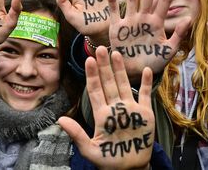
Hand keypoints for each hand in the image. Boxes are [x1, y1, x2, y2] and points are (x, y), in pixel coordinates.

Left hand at [59, 47, 154, 168]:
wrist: (130, 168)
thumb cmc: (108, 160)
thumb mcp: (90, 150)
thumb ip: (77, 134)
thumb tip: (60, 120)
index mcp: (101, 114)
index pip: (95, 90)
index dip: (92, 75)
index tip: (88, 60)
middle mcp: (115, 107)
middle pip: (108, 83)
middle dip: (104, 66)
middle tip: (100, 48)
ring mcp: (130, 109)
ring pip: (124, 84)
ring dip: (120, 70)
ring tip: (116, 53)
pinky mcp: (145, 114)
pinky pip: (145, 95)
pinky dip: (146, 83)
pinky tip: (147, 69)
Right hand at [108, 0, 189, 80]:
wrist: (135, 72)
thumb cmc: (153, 63)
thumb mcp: (169, 50)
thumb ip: (178, 35)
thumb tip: (189, 19)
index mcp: (157, 23)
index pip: (164, 2)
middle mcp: (144, 19)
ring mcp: (130, 22)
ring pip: (132, 0)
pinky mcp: (117, 28)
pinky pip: (115, 12)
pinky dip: (112, 2)